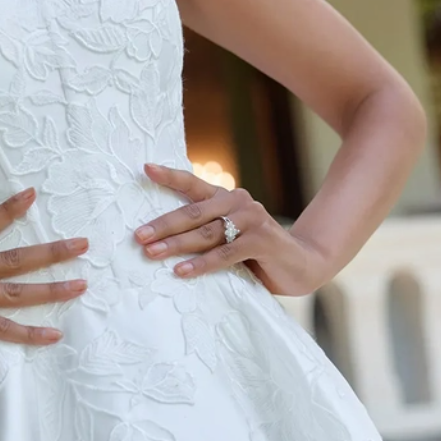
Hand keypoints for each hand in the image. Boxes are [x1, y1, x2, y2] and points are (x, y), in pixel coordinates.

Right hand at [0, 188, 89, 394]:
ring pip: (16, 290)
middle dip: (51, 251)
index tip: (31, 196)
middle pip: (12, 258)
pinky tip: (54, 334)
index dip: (6, 211)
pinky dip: (31, 333)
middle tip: (82, 244)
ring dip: (53, 288)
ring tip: (81, 284)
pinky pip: (4, 327)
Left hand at [133, 163, 328, 296]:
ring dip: (176, 244)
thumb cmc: (255, 254)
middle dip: (162, 225)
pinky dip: (201, 264)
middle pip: (192, 213)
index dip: (169, 176)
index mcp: (225, 198)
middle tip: (139, 236)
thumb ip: (204, 234)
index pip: (193, 184)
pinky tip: (181, 271)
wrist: (301, 264)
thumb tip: (158, 244)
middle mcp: (237, 202)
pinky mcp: (261, 240)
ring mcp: (251, 219)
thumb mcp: (227, 239)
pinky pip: (225, 253)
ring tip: (152, 253)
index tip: (146, 169)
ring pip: (206, 233)